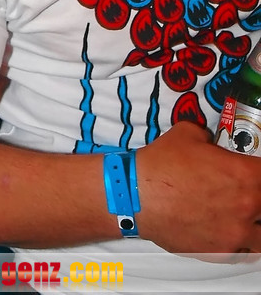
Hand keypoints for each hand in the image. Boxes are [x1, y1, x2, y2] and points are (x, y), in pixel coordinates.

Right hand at [137, 121, 260, 252]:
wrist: (137, 194)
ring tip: (243, 216)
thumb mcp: (187, 133)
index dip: (259, 171)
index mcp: (244, 175)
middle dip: (256, 196)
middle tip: (245, 191)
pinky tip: (228, 231)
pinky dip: (239, 243)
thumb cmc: (160, 166)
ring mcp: (235, 233)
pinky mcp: (220, 251)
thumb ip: (208, 135)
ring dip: (254, 224)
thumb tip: (209, 139)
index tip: (255, 171)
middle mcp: (245, 207)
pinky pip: (242, 252)